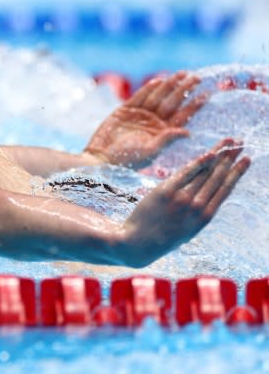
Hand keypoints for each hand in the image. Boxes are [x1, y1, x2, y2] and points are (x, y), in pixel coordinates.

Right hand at [85, 72, 205, 167]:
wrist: (100, 158)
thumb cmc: (126, 160)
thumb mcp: (149, 151)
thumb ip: (167, 140)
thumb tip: (188, 133)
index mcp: (163, 133)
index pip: (182, 116)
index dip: (194, 105)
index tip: (206, 94)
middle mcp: (154, 123)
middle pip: (172, 103)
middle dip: (184, 90)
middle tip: (196, 78)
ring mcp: (140, 115)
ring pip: (158, 97)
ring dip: (169, 85)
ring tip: (181, 74)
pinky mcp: (125, 110)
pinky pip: (139, 97)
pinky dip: (148, 89)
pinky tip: (159, 80)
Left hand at [120, 138, 249, 266]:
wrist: (138, 243)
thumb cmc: (162, 237)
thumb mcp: (188, 229)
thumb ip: (199, 211)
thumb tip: (207, 194)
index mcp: (205, 217)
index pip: (225, 189)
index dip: (236, 173)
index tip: (246, 160)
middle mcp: (197, 207)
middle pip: (218, 177)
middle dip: (231, 158)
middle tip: (241, 144)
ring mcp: (182, 199)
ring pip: (205, 173)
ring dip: (219, 155)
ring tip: (230, 142)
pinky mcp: (166, 192)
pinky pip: (185, 174)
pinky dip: (199, 162)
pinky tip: (210, 153)